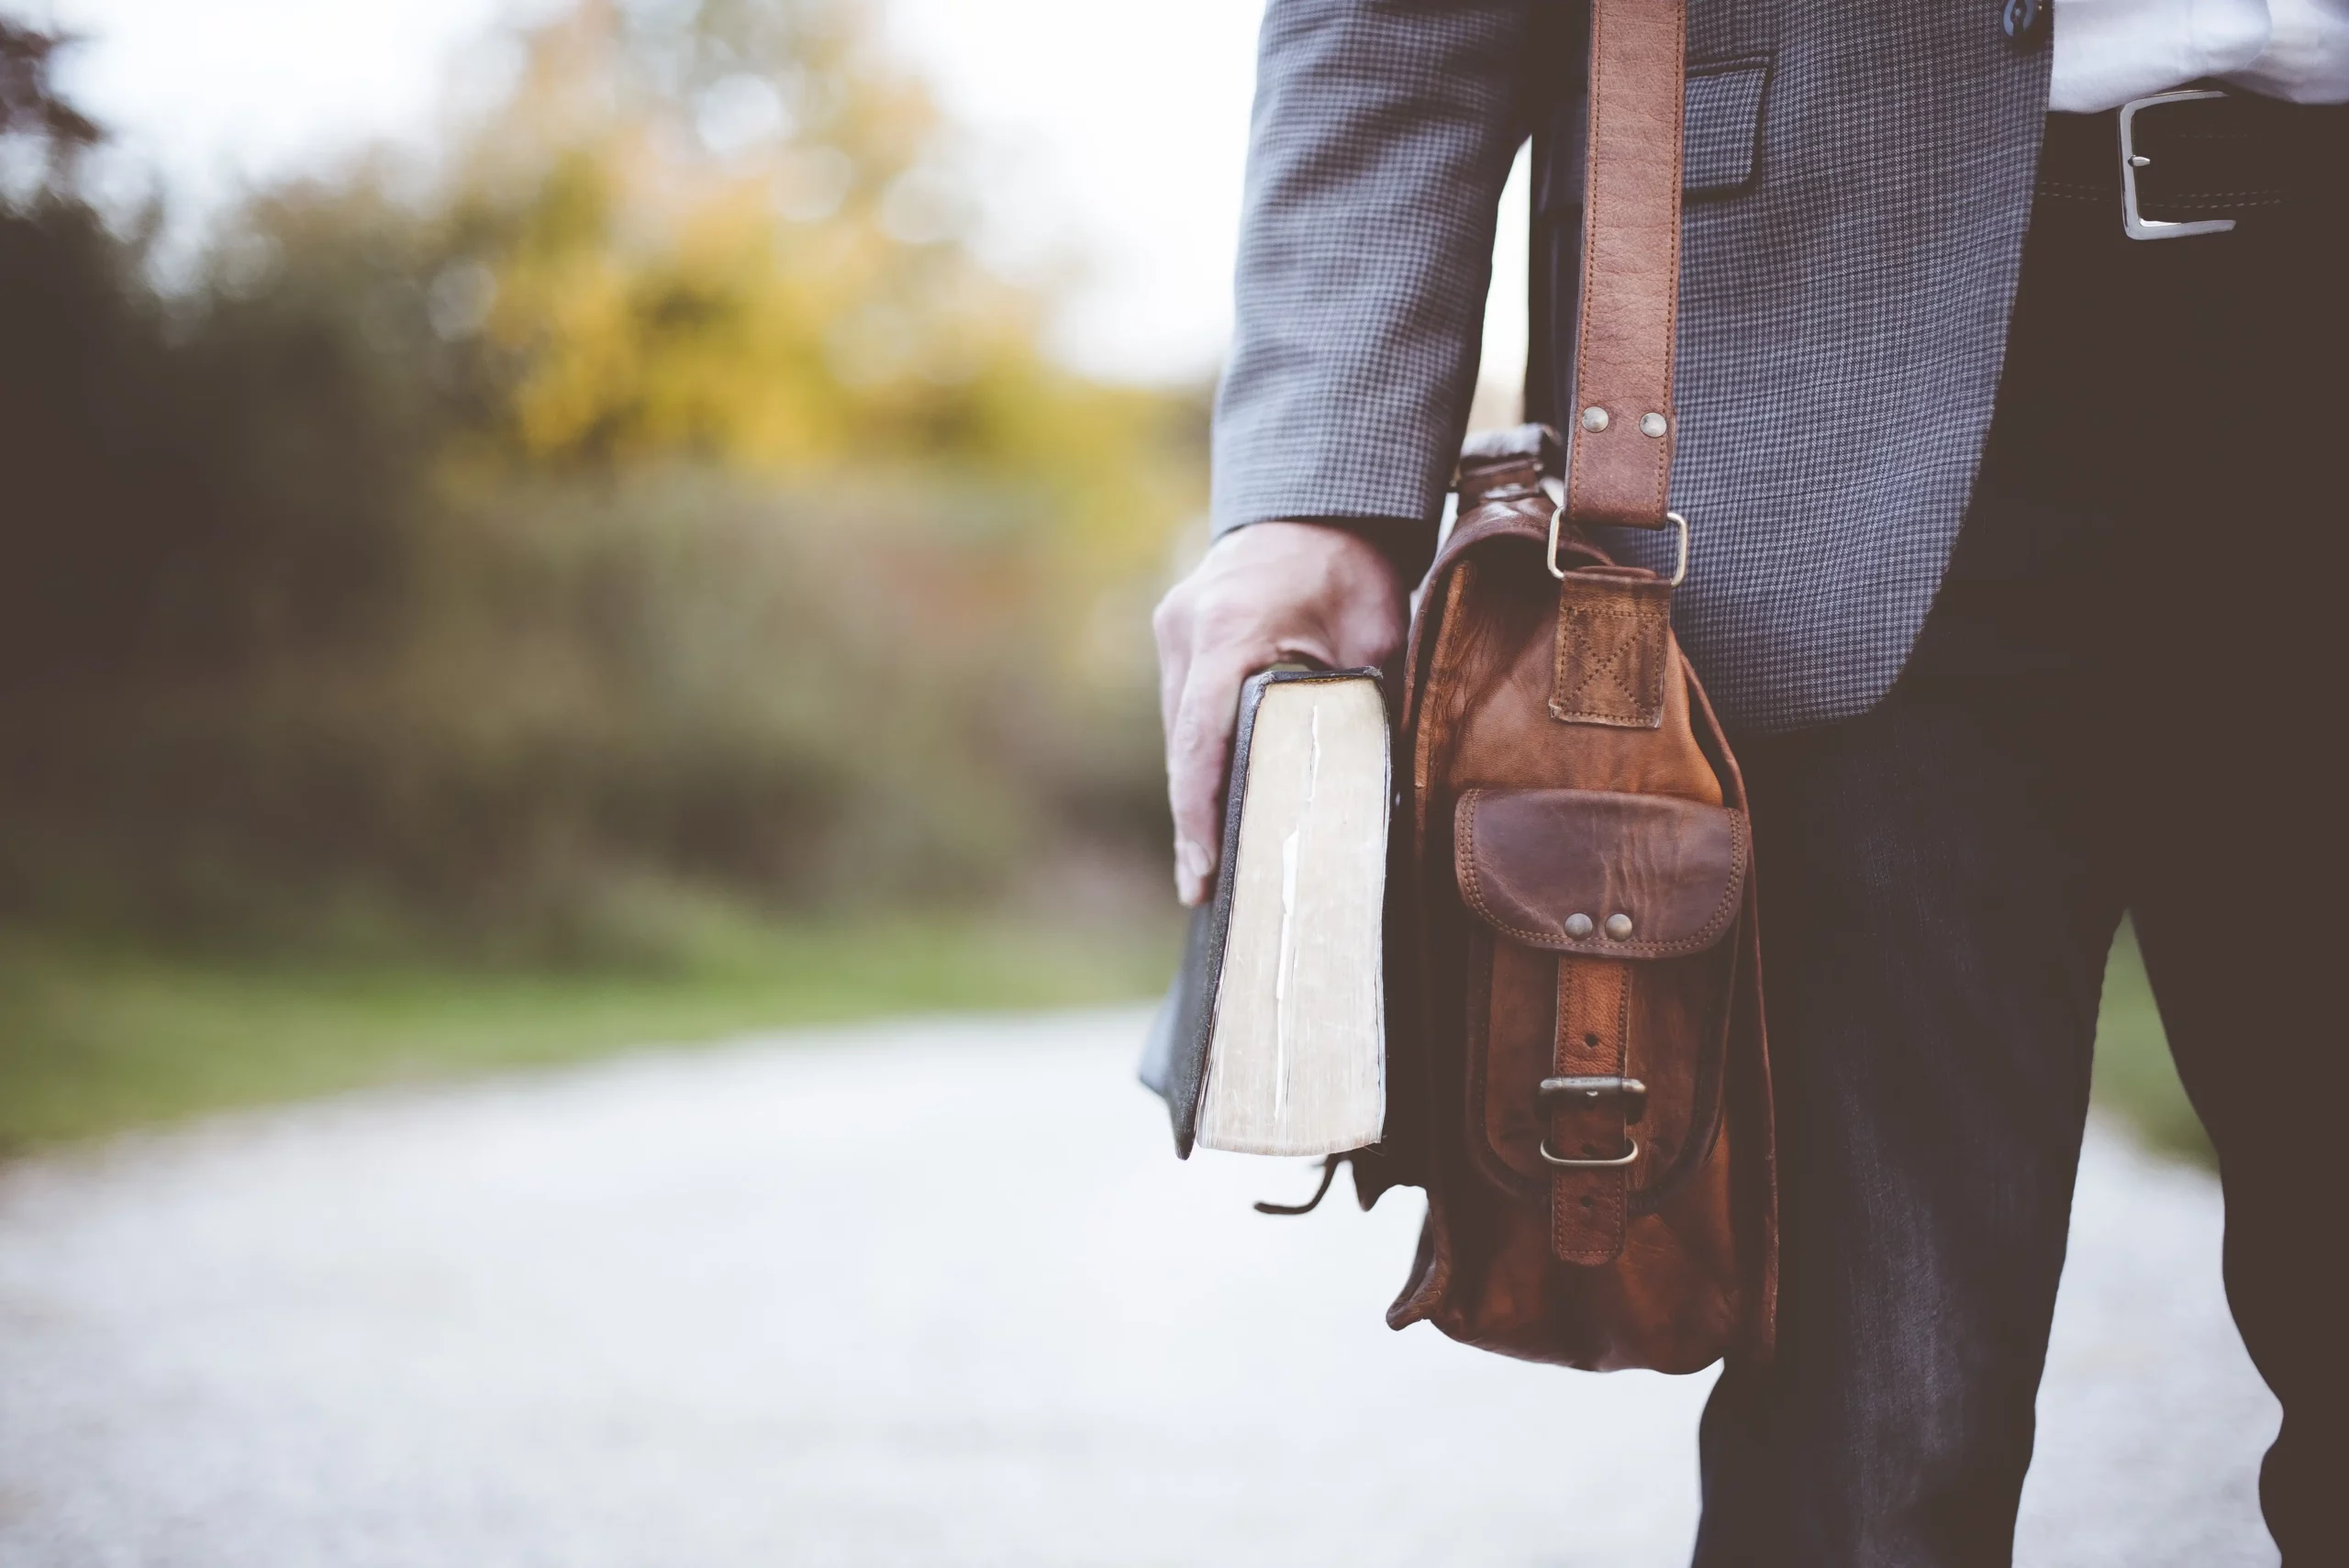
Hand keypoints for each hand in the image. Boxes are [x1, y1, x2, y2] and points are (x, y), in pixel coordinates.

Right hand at [1152, 520, 1410, 904]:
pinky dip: (1203, 756)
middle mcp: (1187, 629)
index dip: (1197, 815)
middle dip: (1196, 820)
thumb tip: (1372, 792)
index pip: (1201, 740)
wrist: (1322, 502)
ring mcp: (1175, 630)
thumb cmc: (1354, 569)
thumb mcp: (1374, 639)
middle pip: (1184, 746)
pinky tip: (1219, 802)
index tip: (1202, 874)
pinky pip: (1186, 710)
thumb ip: (1363, 709)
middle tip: (1211, 892)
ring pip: (1181, 732)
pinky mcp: (1179, 636)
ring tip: (1214, 864)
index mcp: (1231, 629)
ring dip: (1198, 789)